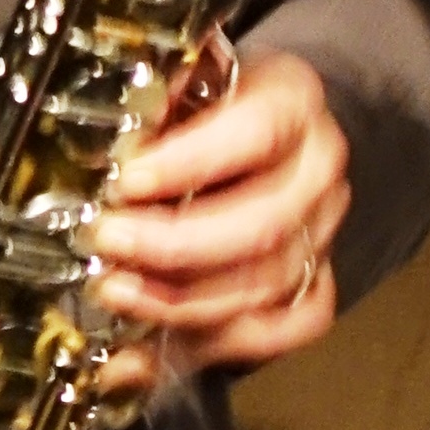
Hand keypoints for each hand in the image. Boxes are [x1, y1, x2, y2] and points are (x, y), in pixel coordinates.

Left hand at [89, 48, 348, 392]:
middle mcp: (316, 170)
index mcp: (293, 102)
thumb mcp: (182, 78)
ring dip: (180, 300)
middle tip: (108, 241)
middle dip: (175, 244)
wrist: (261, 130)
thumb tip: (112, 135)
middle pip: (262, 226)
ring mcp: (321, 233)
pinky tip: (149, 352)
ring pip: (263, 286)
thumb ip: (153, 98)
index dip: (190, 163)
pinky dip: (210, 347)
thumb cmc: (211, 104)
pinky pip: (277, 332)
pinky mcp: (315, 284)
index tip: (127, 181)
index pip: (256, 134)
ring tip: (115, 290)